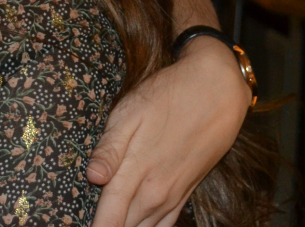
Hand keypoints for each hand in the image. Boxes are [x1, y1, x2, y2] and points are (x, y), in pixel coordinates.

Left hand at [87, 39, 249, 226]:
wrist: (215, 92)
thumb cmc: (166, 98)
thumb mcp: (129, 114)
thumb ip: (109, 149)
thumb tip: (92, 178)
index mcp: (136, 173)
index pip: (109, 219)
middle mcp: (156, 193)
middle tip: (89, 223)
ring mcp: (172, 196)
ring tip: (108, 224)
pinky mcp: (185, 194)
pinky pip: (165, 226)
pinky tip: (138, 224)